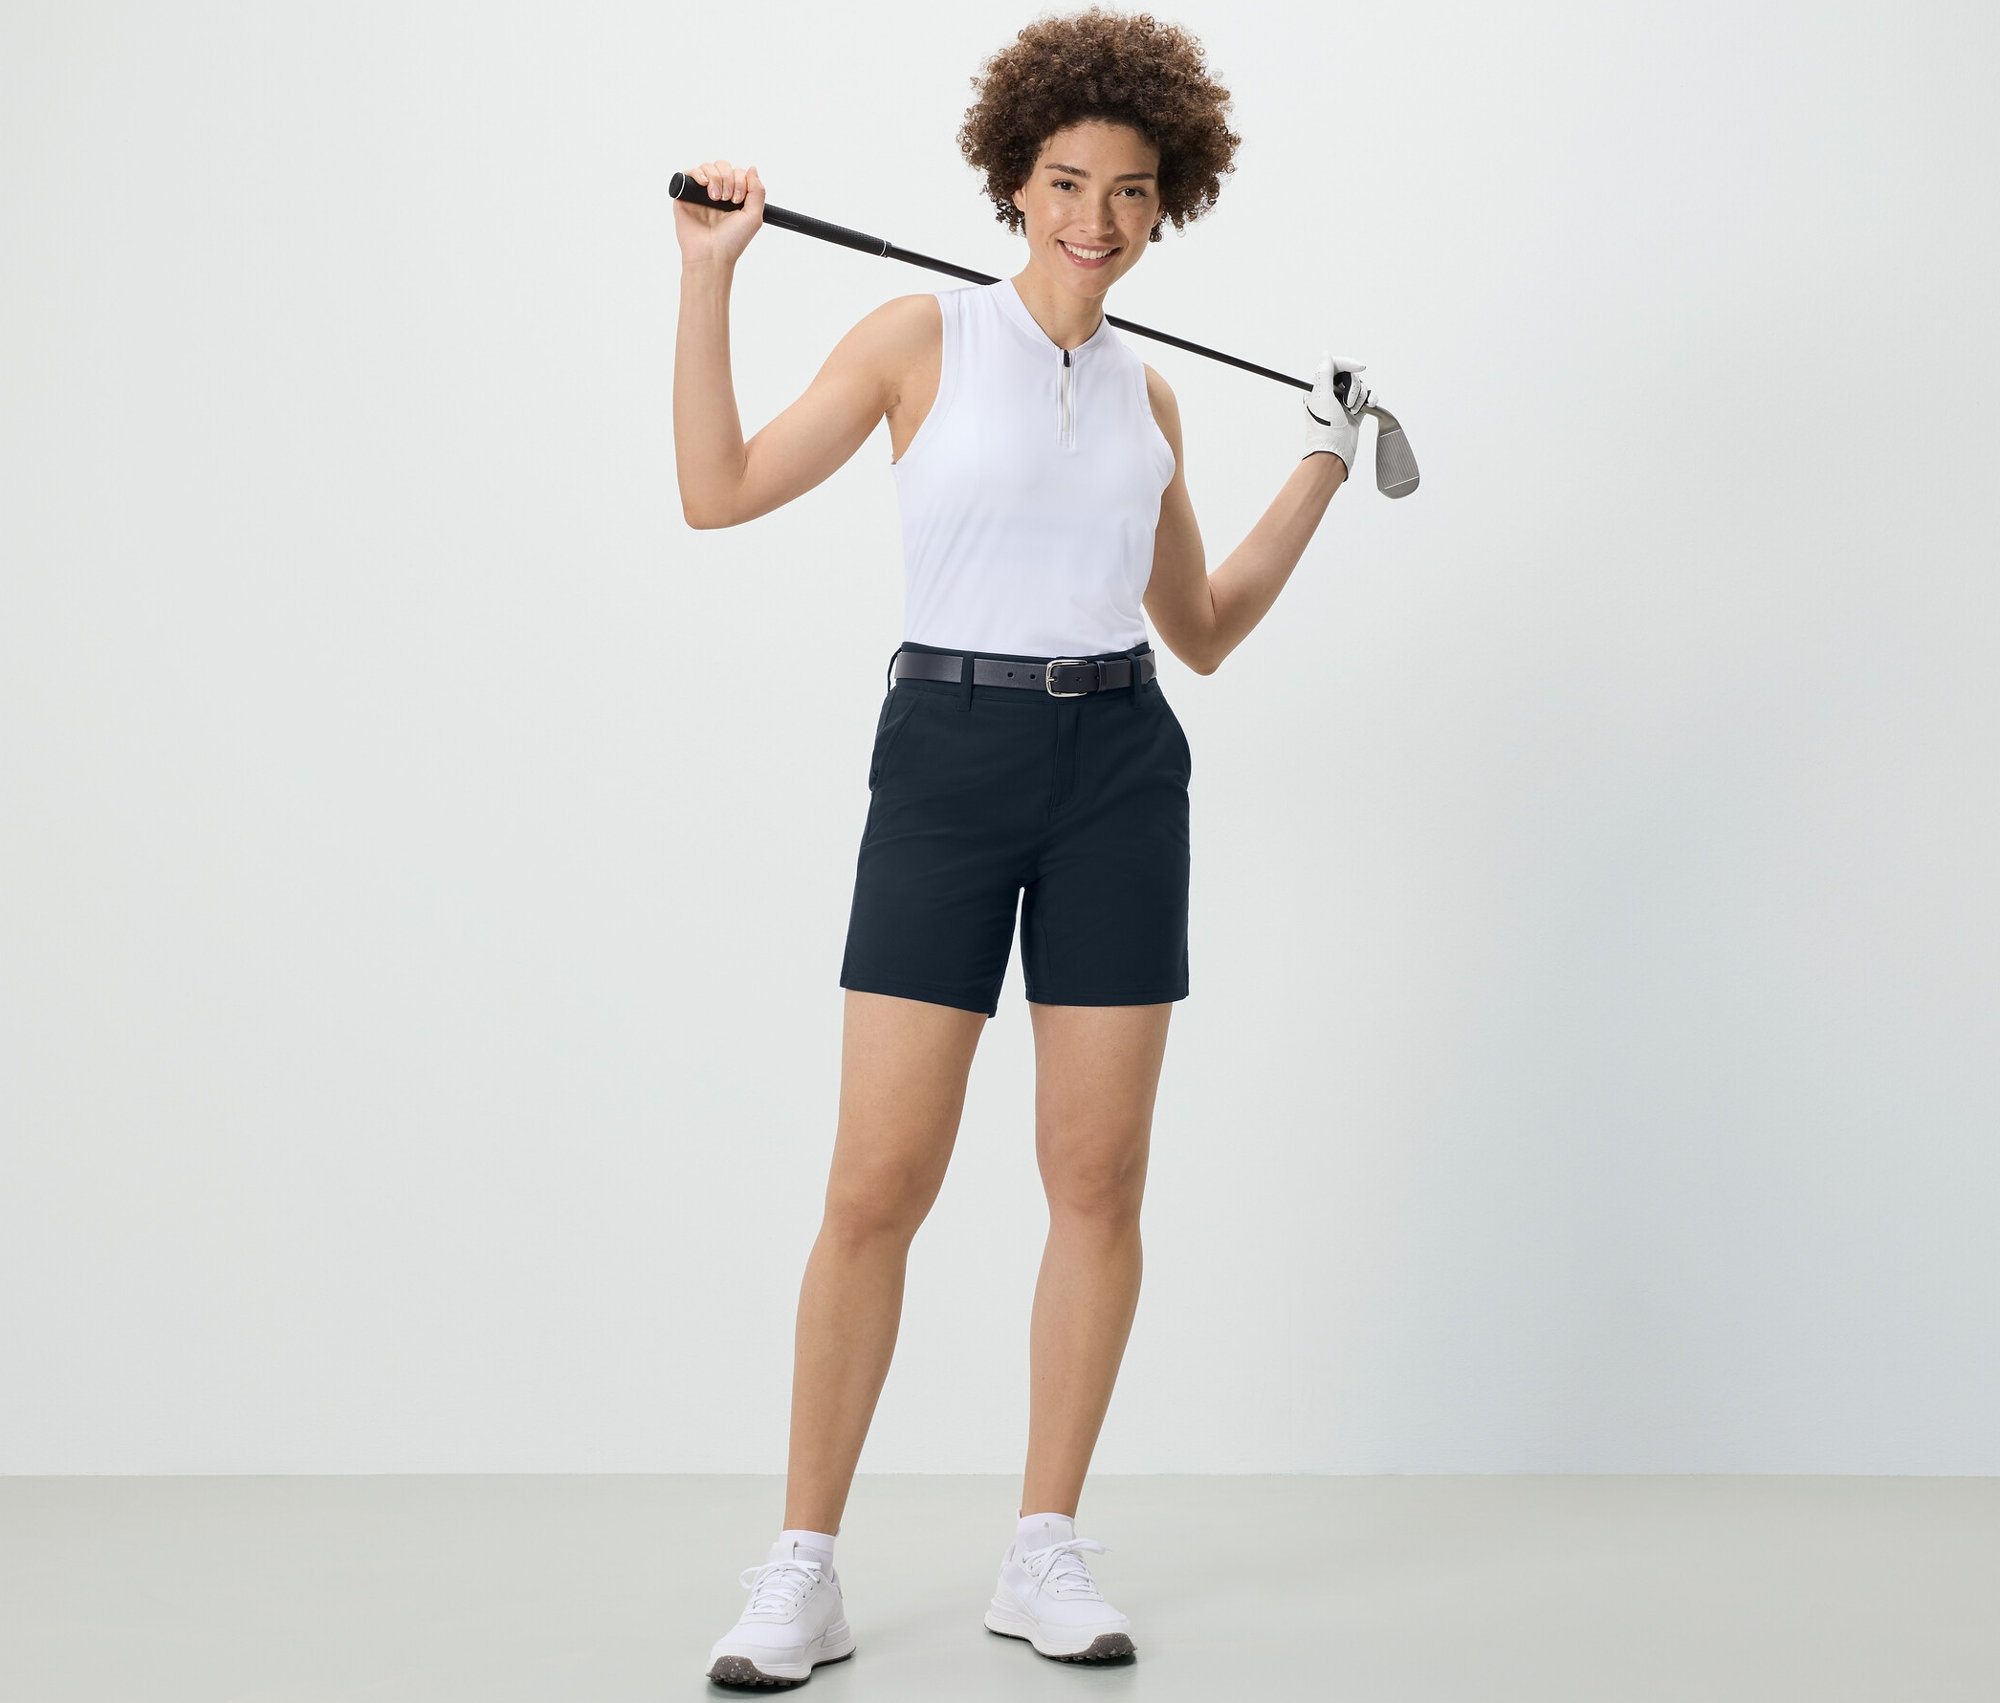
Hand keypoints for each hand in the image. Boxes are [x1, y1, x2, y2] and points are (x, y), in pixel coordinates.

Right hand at [673, 159, 764, 267]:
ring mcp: (700, 194)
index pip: (738, 173)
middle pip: (723, 166)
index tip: (738, 200)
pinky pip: (689, 173)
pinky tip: (703, 185)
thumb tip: (752, 168)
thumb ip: (758, 191)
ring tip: (715, 198)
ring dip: (715, 178)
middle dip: (728, 178)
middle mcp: (717, 193)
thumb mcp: (754, 216)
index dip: (740, 180)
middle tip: (727, 199)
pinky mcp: (685, 196)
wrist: (711, 254)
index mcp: (733, 197)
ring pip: (707, 167)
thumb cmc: (732, 241)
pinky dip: (697, 173)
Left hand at [1303, 353, 1370, 472]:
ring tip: (1353, 410)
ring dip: (1360, 396)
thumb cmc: (1325, 428)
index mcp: (1319, 388)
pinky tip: (1369, 406)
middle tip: (1347, 402)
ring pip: (1360, 386)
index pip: (1335, 366)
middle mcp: (1331, 394)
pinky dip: (1370, 400)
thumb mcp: (1322, 397)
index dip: (1348, 364)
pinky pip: (1367, 397)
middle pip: (1349, 375)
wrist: (1335, 451)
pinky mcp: (1355, 411)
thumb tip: (1326, 354)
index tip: (1359, 367)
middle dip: (1354, 386)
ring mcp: (1344, 403)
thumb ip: (1324, 374)